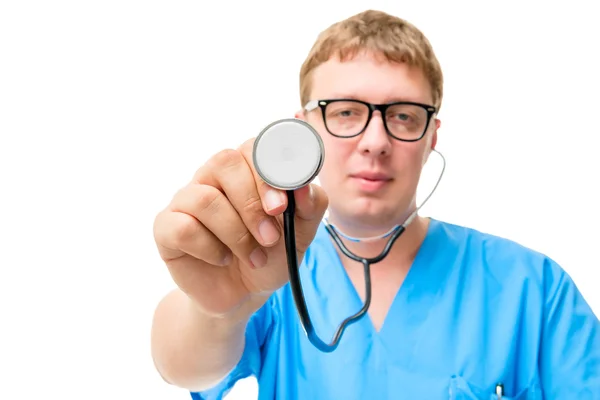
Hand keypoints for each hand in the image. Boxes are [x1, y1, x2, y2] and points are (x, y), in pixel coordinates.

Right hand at [153, 137, 327, 316]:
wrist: (244, 294)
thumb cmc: (270, 254)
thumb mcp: (301, 233)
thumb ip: (310, 206)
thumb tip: (304, 188)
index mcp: (246, 169)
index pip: (253, 147)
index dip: (268, 173)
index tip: (283, 205)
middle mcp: (214, 177)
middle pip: (224, 162)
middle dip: (252, 203)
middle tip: (271, 237)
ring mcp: (187, 199)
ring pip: (204, 198)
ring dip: (236, 233)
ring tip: (254, 257)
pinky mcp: (166, 227)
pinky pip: (182, 227)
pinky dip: (209, 248)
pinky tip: (221, 258)